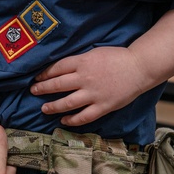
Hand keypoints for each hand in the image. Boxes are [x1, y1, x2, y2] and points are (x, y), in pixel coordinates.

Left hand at [30, 46, 149, 126]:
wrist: (139, 67)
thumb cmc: (118, 57)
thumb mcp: (94, 52)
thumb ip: (79, 61)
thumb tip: (63, 67)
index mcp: (82, 62)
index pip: (57, 68)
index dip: (44, 74)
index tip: (37, 78)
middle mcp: (85, 78)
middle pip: (58, 85)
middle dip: (42, 89)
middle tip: (33, 91)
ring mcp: (94, 94)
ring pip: (67, 103)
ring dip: (53, 106)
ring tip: (44, 108)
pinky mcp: (103, 106)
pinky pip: (84, 116)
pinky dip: (72, 120)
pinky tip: (64, 120)